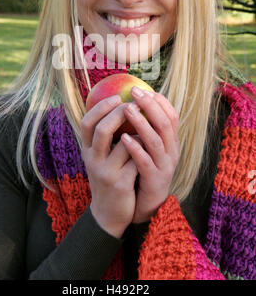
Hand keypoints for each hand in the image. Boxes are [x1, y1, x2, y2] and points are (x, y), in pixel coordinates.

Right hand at [80, 95, 137, 237]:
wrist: (109, 213)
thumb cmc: (109, 177)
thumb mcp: (101, 157)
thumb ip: (106, 136)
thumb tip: (123, 105)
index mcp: (87, 150)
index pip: (86, 123)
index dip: (100, 108)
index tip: (117, 96)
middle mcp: (92, 160)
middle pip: (102, 130)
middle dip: (120, 114)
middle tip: (135, 105)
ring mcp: (106, 173)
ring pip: (125, 145)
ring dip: (139, 133)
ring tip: (147, 129)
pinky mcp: (120, 184)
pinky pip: (137, 161)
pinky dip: (145, 152)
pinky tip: (151, 151)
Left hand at [121, 87, 179, 223]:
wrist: (146, 206)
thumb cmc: (144, 171)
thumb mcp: (149, 148)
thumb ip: (146, 129)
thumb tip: (133, 102)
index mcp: (171, 142)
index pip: (172, 116)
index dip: (160, 101)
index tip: (144, 89)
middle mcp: (171, 152)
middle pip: (165, 124)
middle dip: (150, 105)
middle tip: (134, 92)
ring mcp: (164, 166)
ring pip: (156, 140)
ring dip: (141, 123)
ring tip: (127, 109)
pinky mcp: (154, 180)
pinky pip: (145, 161)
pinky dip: (135, 148)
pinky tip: (124, 138)